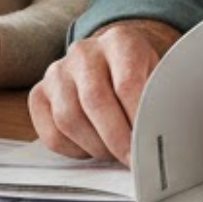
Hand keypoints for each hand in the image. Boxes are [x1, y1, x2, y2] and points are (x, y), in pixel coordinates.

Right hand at [28, 19, 179, 163]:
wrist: (110, 62)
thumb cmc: (139, 76)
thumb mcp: (158, 76)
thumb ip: (159, 100)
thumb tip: (163, 135)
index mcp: (120, 41)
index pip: (126, 83)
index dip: (138, 119)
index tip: (149, 144)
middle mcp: (83, 52)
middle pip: (94, 100)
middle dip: (116, 139)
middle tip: (132, 160)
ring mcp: (57, 72)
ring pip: (69, 119)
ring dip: (95, 146)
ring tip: (114, 152)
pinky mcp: (39, 94)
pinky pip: (51, 133)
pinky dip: (74, 150)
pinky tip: (92, 147)